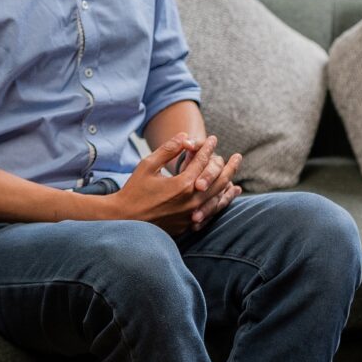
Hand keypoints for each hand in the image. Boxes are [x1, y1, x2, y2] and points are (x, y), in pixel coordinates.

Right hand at [106, 134, 237, 234]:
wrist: (123, 220)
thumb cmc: (133, 191)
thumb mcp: (148, 165)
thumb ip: (168, 149)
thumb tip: (185, 135)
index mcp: (182, 184)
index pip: (201, 162)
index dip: (208, 148)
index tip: (213, 139)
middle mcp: (191, 201)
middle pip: (218, 180)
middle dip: (229, 166)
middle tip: (238, 157)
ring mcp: (191, 216)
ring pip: (218, 198)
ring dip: (229, 185)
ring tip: (236, 177)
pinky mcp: (188, 226)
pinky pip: (210, 213)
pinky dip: (220, 203)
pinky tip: (226, 197)